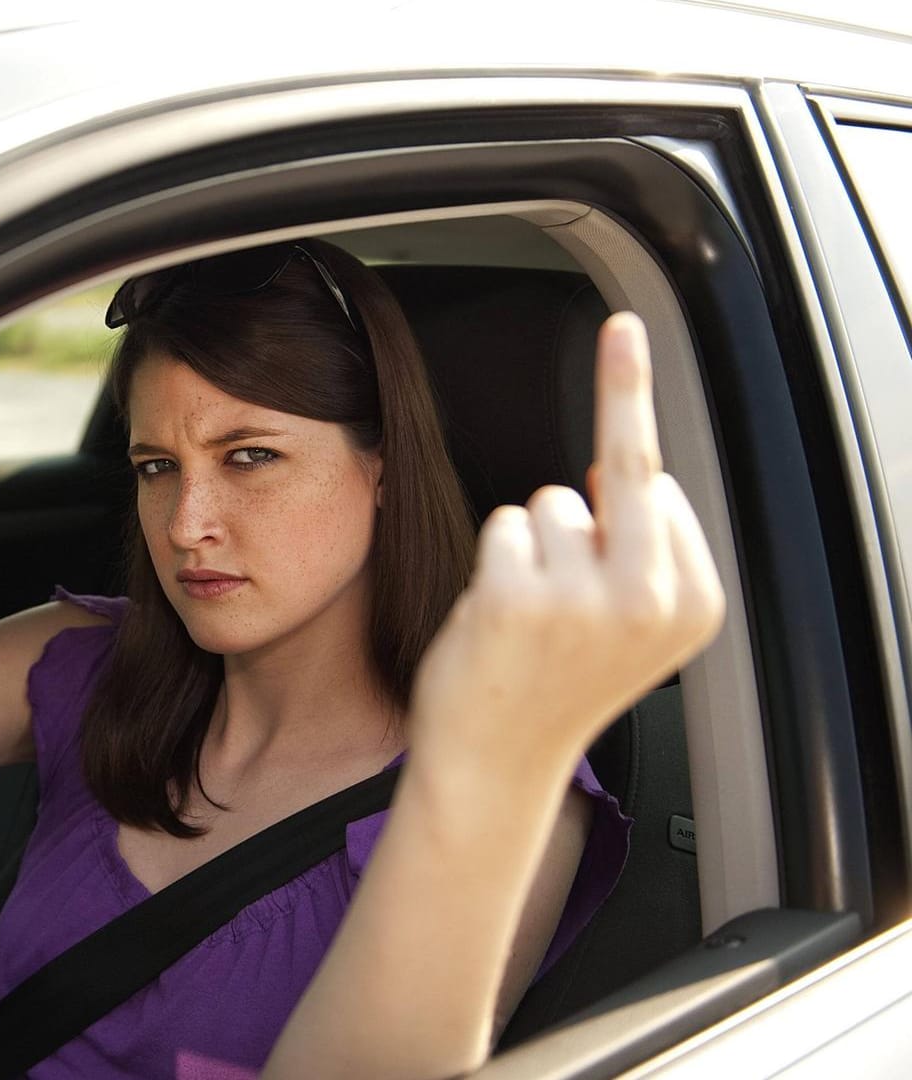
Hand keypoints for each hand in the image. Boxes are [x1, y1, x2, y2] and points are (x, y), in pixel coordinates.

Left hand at [409, 312, 725, 771]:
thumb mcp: (629, 622)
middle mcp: (652, 599)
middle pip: (627, 464)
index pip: (666, 488)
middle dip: (619, 404)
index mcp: (694, 603)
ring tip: (530, 616)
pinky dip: (495, 558)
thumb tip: (616, 469)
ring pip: (551, 501)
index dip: (630, 482)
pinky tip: (500, 618)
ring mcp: (587, 598)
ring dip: (530, 543)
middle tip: (625, 330)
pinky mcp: (521, 595)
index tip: (639, 377)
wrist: (498, 763)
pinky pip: (505, 524)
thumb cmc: (555, 683)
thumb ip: (641, 546)